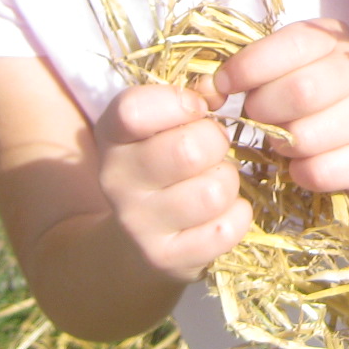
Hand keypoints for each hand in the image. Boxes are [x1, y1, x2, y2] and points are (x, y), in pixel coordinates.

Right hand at [93, 84, 249, 282]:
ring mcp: (138, 224)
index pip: (134, 110)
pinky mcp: (165, 258)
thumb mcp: (161, 124)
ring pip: (213, 192)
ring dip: (227, 182)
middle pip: (189, 150)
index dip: (179, 103)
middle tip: (213, 150)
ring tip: (214, 181)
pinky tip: (222, 211)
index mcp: (112, 135)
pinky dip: (237, 216)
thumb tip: (217, 90)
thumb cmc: (162, 161)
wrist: (138, 237)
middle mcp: (116, 180)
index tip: (196, 109)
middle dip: (216, 143)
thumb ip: (190, 99)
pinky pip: (224, 230)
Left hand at [213, 18, 348, 202]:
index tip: (222, 86)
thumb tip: (205, 89)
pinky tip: (300, 168)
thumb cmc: (307, 103)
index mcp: (335, 38)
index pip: (294, 43)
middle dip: (265, 110)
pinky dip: (302, 173)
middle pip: (303, 90)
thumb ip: (245, 72)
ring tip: (283, 142)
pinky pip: (325, 170)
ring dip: (283, 145)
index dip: (250, 66)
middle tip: (258, 118)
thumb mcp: (279, 73)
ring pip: (310, 136)